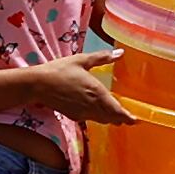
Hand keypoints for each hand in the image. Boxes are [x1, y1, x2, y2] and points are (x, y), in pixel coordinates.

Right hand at [19, 56, 136, 127]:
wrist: (39, 85)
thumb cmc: (60, 70)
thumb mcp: (82, 60)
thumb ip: (102, 58)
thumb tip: (120, 53)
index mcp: (97, 93)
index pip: (117, 111)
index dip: (128, 117)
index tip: (136, 120)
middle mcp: (92, 106)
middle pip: (111, 118)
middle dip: (121, 119)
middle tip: (130, 119)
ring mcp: (83, 113)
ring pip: (102, 120)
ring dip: (111, 119)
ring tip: (118, 117)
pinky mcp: (74, 116)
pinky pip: (91, 119)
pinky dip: (99, 117)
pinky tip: (98, 112)